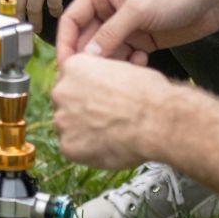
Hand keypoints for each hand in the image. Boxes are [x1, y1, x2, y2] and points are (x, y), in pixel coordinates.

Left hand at [0, 0, 95, 29]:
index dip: (2, 8)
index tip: (7, 16)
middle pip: (14, 5)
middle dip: (17, 20)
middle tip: (22, 27)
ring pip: (32, 9)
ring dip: (35, 21)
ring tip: (38, 27)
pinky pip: (53, 4)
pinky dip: (55, 11)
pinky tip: (57, 11)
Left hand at [51, 55, 175, 169]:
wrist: (157, 121)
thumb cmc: (148, 94)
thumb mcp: (124, 68)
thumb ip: (104, 76)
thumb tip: (105, 83)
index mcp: (74, 66)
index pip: (70, 79)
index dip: (86, 91)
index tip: (97, 100)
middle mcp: (62, 91)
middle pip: (65, 102)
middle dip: (81, 110)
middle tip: (104, 118)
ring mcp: (62, 119)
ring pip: (68, 126)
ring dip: (83, 131)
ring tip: (110, 134)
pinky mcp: (68, 146)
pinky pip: (74, 149)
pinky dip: (88, 151)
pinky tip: (107, 146)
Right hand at [54, 0, 218, 67]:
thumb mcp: (138, 9)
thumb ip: (110, 34)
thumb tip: (86, 58)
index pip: (72, 20)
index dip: (66, 43)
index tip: (66, 67)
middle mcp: (110, 9)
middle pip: (87, 39)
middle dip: (90, 59)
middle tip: (93, 80)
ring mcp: (126, 26)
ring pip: (106, 52)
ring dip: (111, 64)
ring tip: (122, 73)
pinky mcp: (142, 40)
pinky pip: (125, 58)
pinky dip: (129, 65)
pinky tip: (142, 63)